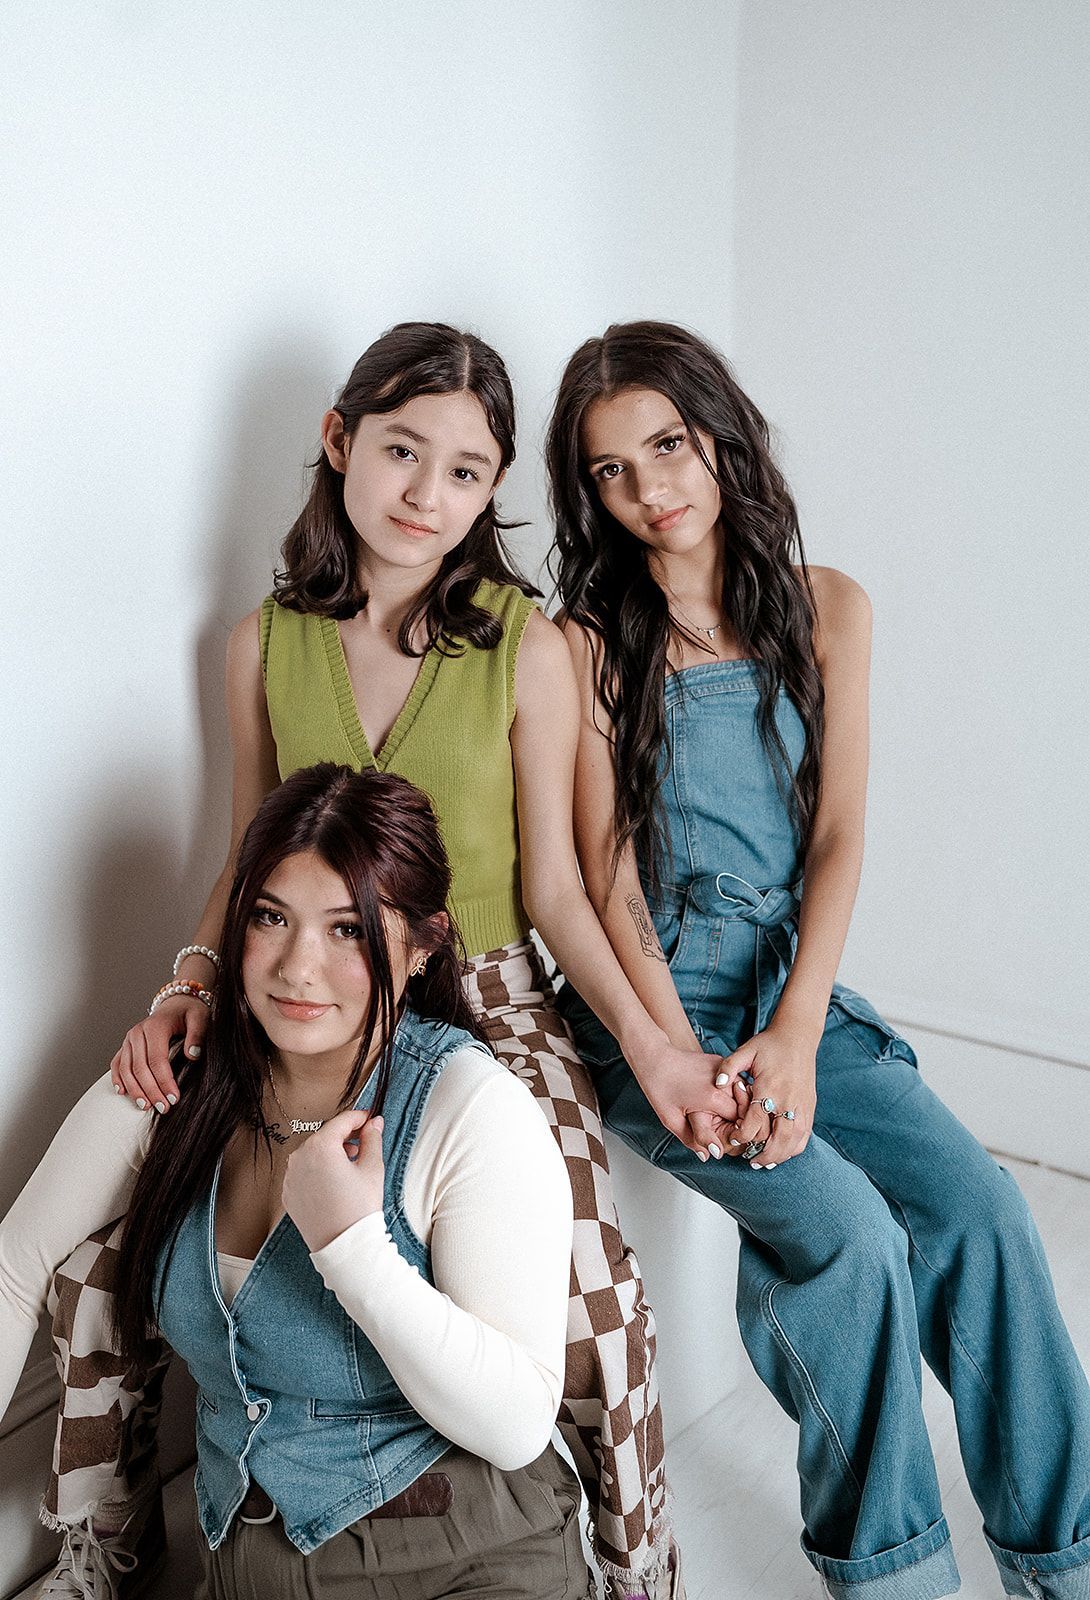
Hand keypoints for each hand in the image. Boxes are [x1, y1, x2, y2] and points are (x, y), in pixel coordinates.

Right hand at [110, 996, 207, 1110]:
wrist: (176, 1004)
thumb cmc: (189, 1013)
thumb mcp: (200, 1017)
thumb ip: (197, 1035)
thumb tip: (192, 1055)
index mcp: (155, 1026)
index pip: (157, 1060)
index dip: (164, 1081)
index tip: (174, 1098)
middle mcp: (138, 1033)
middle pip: (140, 1067)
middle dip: (151, 1090)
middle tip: (163, 1108)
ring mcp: (129, 1039)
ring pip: (126, 1069)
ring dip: (135, 1089)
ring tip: (146, 1106)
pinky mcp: (125, 1045)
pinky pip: (117, 1064)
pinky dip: (118, 1079)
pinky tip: (123, 1092)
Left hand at [282, 1108, 384, 1253]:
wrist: (344, 1245)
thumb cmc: (359, 1208)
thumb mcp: (372, 1168)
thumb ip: (372, 1139)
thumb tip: (374, 1123)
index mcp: (320, 1146)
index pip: (341, 1121)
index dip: (358, 1118)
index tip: (370, 1119)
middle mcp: (299, 1157)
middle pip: (325, 1137)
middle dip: (344, 1137)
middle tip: (363, 1144)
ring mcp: (290, 1176)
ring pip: (312, 1154)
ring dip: (330, 1154)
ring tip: (350, 1166)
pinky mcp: (288, 1194)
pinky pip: (303, 1173)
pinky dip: (317, 1171)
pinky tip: (334, 1183)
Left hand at [627, 1037, 739, 1160]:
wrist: (654, 1056)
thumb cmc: (659, 1086)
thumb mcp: (671, 1119)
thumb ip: (692, 1140)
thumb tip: (708, 1155)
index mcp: (713, 1098)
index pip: (740, 1121)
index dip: (737, 1132)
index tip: (728, 1138)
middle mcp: (722, 1082)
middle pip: (745, 1106)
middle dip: (740, 1119)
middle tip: (727, 1128)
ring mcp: (723, 1069)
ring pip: (742, 1092)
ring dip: (739, 1103)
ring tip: (724, 1113)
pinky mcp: (720, 1062)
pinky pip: (734, 1080)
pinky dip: (732, 1091)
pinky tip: (720, 1098)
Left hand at [723, 1024, 816, 1167]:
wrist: (798, 1037)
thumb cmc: (769, 1045)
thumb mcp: (746, 1050)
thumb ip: (729, 1067)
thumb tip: (717, 1084)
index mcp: (769, 1087)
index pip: (756, 1121)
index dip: (743, 1135)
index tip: (734, 1138)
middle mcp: (787, 1099)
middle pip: (778, 1138)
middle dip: (763, 1154)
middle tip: (749, 1161)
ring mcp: (802, 1105)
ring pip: (794, 1140)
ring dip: (779, 1155)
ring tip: (764, 1162)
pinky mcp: (810, 1107)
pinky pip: (805, 1135)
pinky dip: (794, 1148)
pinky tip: (782, 1152)